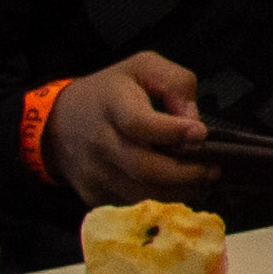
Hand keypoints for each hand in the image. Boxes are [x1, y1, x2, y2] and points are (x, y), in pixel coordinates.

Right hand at [43, 52, 210, 204]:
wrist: (59, 121)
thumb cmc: (111, 91)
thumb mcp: (143, 68)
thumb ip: (174, 83)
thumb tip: (193, 118)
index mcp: (112, 105)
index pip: (139, 124)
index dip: (172, 132)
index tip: (201, 133)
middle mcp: (99, 141)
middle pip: (143, 167)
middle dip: (185, 173)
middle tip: (213, 169)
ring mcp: (94, 172)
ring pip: (141, 193)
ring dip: (178, 192)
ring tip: (202, 182)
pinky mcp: (93, 194)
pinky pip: (131, 205)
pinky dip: (159, 202)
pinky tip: (178, 190)